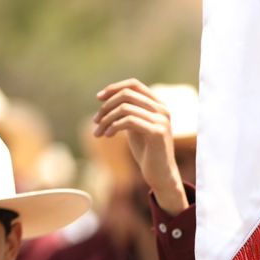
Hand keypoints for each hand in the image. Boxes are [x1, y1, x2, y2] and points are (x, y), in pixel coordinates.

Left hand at [93, 79, 185, 214]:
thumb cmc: (147, 152)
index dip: (114, 88)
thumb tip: (108, 98)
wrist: (160, 175)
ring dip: (106, 119)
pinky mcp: (157, 133)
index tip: (98, 98)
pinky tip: (107, 135)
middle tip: (96, 121)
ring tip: (99, 132)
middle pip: (127, 94)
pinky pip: (128, 121)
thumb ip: (129, 112)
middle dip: (106, 106)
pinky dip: (113, 127)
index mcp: (158, 105)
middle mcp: (162, 110)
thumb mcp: (136, 127)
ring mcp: (162, 121)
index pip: (134, 84)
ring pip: (124, 108)